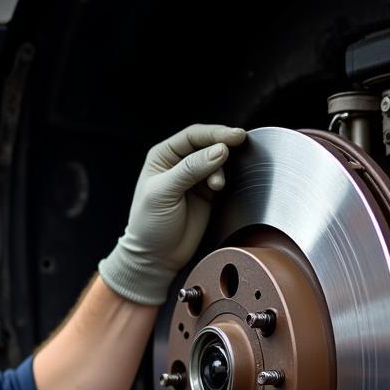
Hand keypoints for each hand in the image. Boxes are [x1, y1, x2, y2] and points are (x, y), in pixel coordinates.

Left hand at [97, 124, 245, 305]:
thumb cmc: (149, 224)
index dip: (214, 133)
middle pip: (208, 144)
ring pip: (217, 161)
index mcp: (163, 156)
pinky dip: (226, 179)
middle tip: (240, 145)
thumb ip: (190, 170)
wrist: (156, 256)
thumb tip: (219, 150)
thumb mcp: (164, 193)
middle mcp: (179, 163)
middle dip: (223, 145)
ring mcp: (194, 178)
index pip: (193, 136)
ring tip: (217, 185)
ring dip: (222, 168)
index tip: (234, 137)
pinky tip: (219, 188)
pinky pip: (222, 177)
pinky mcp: (207, 194)